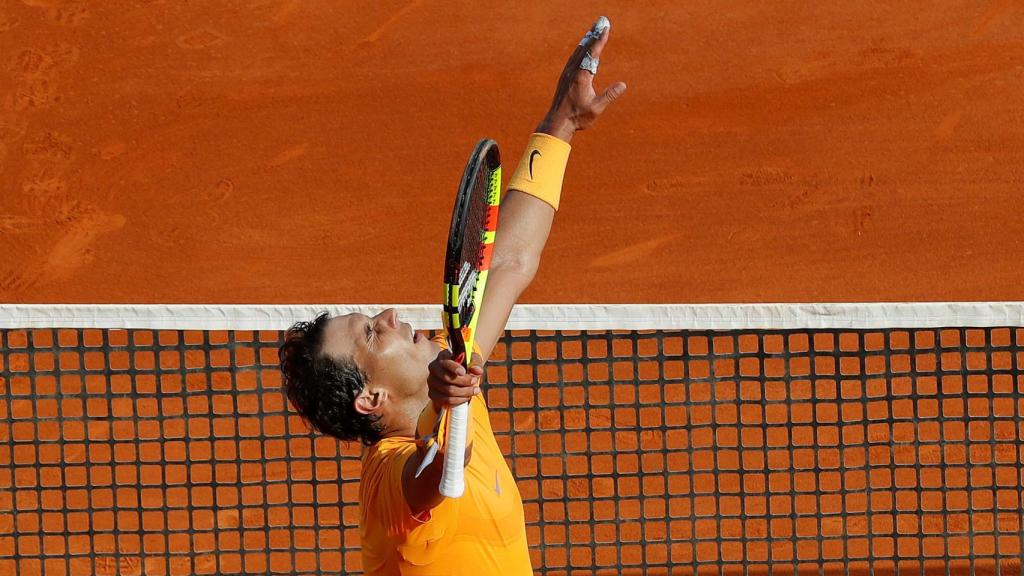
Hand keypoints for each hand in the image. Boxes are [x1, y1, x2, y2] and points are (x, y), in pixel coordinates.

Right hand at [427, 349, 483, 407]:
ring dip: (464, 392)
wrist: (459, 376)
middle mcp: (434, 368)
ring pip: (448, 390)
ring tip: (474, 390)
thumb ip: (476, 363)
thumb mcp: (472, 360)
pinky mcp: (433, 393)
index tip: (463, 372)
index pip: (445, 362)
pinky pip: (446, 400)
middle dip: (464, 382)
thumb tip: (477, 371)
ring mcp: (432, 381)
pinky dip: (459, 400)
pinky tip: (467, 397)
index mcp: (443, 356)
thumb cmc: (466, 365)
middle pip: (447, 378)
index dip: (454, 368)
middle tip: (475, 381)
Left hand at [538, 16, 627, 142]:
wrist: (558, 122)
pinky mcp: (564, 77)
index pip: (592, 54)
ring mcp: (567, 74)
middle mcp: (573, 72)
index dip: (600, 40)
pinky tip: (581, 47)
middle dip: (594, 35)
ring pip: (578, 52)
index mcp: (581, 77)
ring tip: (593, 30)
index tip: (605, 29)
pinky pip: (573, 58)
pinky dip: (580, 49)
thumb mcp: (596, 108)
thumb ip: (609, 96)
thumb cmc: (577, 117)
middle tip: (601, 22)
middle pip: (585, 48)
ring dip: (586, 40)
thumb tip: (622, 85)